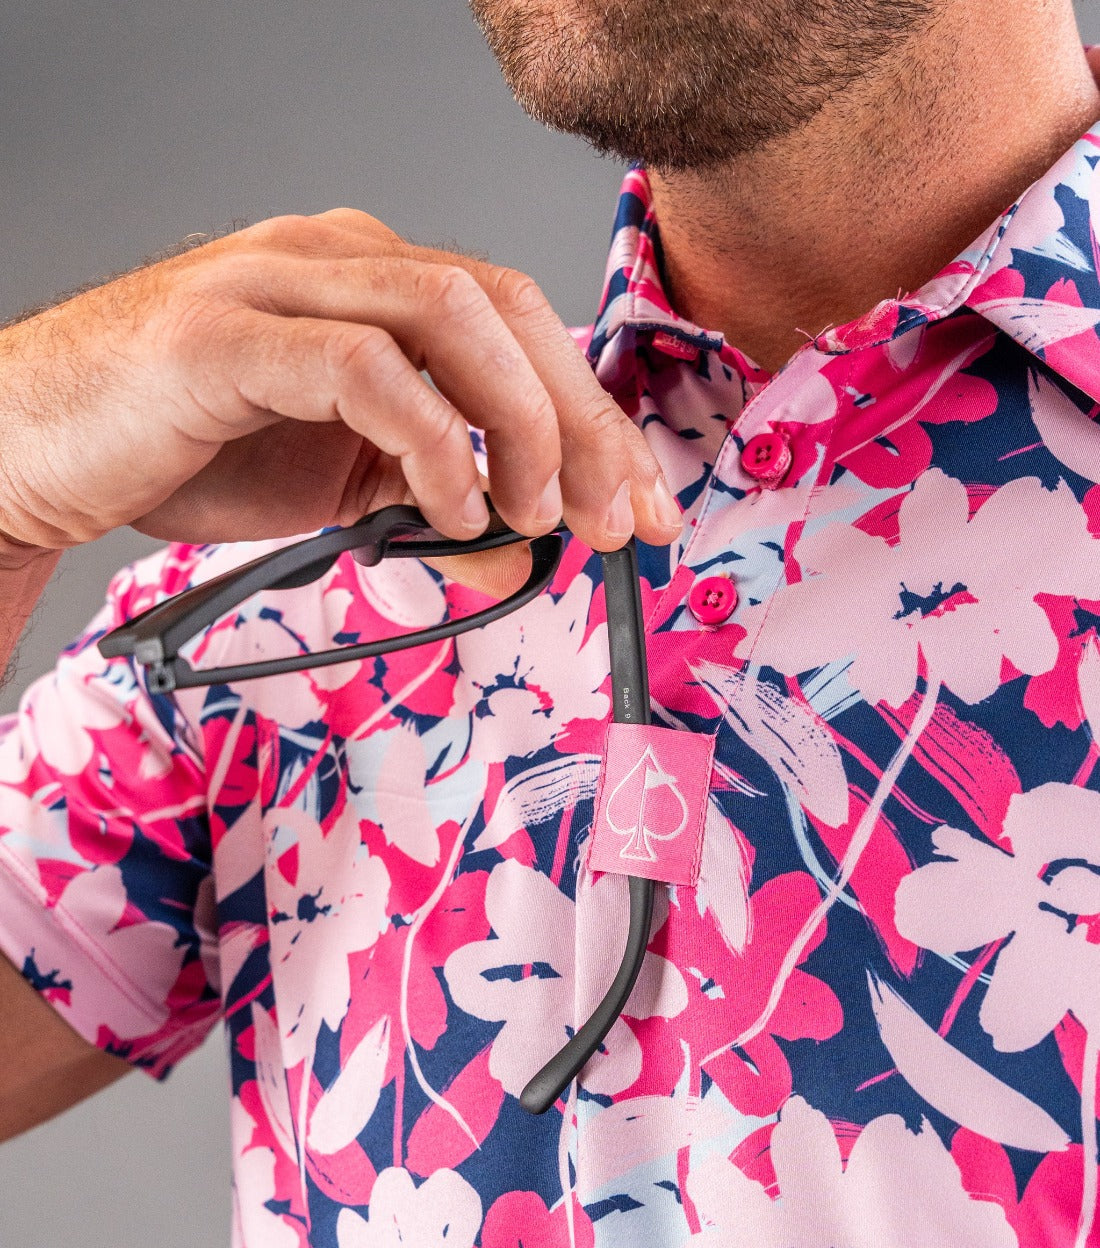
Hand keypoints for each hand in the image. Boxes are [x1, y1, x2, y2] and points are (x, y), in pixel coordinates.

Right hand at [0, 209, 681, 593]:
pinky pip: (360, 365)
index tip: (644, 504)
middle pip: (508, 306)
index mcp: (377, 285)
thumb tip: (524, 550)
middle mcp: (339, 260)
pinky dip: (430, 438)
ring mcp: (281, 284)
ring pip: (451, 312)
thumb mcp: (344, 487)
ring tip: (534, 514)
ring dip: (521, 421)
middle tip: (616, 520)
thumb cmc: (190, 452)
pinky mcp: (226, 333)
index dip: (599, 416)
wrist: (43, 448)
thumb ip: (434, 499)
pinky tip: (450, 505)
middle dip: (586, 423)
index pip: (521, 325)